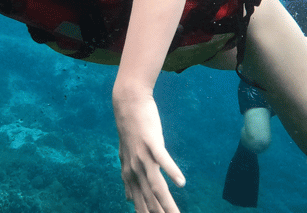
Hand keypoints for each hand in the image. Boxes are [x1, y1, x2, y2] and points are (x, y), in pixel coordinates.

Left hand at [113, 92, 185, 212]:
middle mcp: (135, 169)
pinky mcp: (151, 142)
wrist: (128, 103)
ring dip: (167, 203)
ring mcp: (143, 156)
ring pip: (156, 185)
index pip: (140, 203)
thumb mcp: (125, 157)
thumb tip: (127, 199)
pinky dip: (172, 171)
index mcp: (130, 174)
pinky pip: (162, 159)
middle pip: (149, 199)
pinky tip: (181, 183)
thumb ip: (128, 179)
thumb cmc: (130, 130)